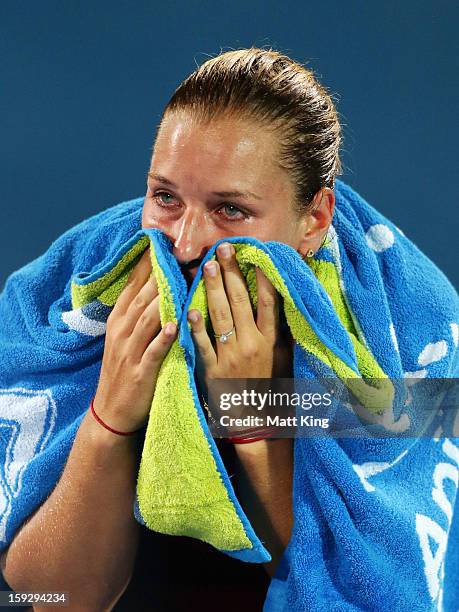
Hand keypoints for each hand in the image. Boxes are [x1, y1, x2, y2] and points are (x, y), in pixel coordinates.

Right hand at [93, 249, 176, 432]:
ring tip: (183, 280)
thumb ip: (140, 314)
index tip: (162, 244)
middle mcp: (122, 332)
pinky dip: (163, 338)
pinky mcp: (140, 373)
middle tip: (180, 254)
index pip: (133, 286)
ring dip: (165, 299)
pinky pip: (153, 352)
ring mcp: (130, 352)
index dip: (147, 265)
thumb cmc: (123, 370)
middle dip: (161, 275)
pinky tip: (175, 325)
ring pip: (147, 319)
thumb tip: (159, 286)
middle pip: (142, 297)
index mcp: (119, 321)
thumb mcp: (124, 338)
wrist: (110, 412)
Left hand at [187, 242, 283, 393]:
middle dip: (231, 273)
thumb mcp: (280, 357)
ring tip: (206, 266)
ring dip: (213, 290)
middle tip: (222, 249)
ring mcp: (231, 356)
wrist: (253, 421)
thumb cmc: (268, 386)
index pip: (268, 303)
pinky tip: (190, 309)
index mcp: (269, 340)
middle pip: (241, 302)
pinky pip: (203, 345)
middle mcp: (252, 344)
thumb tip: (279, 301)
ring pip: (222, 316)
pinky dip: (196, 327)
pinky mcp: (213, 370)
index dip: (261, 278)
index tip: (254, 256)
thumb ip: (279, 330)